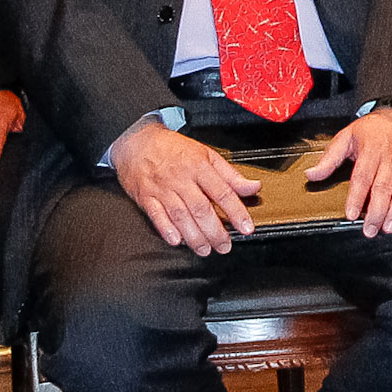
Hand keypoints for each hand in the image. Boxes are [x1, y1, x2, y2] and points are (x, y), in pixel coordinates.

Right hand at [108, 118, 259, 254]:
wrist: (138, 142)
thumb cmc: (173, 149)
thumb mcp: (207, 155)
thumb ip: (230, 175)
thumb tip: (253, 187)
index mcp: (199, 167)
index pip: (222, 192)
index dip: (236, 212)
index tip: (246, 227)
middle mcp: (181, 179)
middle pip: (201, 208)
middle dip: (215, 232)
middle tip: (225, 246)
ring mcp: (163, 189)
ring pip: (181, 216)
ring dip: (194, 236)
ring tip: (205, 249)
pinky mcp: (146, 197)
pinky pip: (156, 215)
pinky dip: (166, 229)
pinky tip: (176, 240)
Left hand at [309, 111, 391, 234]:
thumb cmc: (371, 130)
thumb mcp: (346, 137)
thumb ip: (329, 158)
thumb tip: (312, 175)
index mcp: (372, 148)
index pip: (363, 176)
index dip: (356, 197)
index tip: (351, 214)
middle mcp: (391, 155)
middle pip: (383, 187)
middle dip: (376, 212)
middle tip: (370, 229)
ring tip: (388, 227)